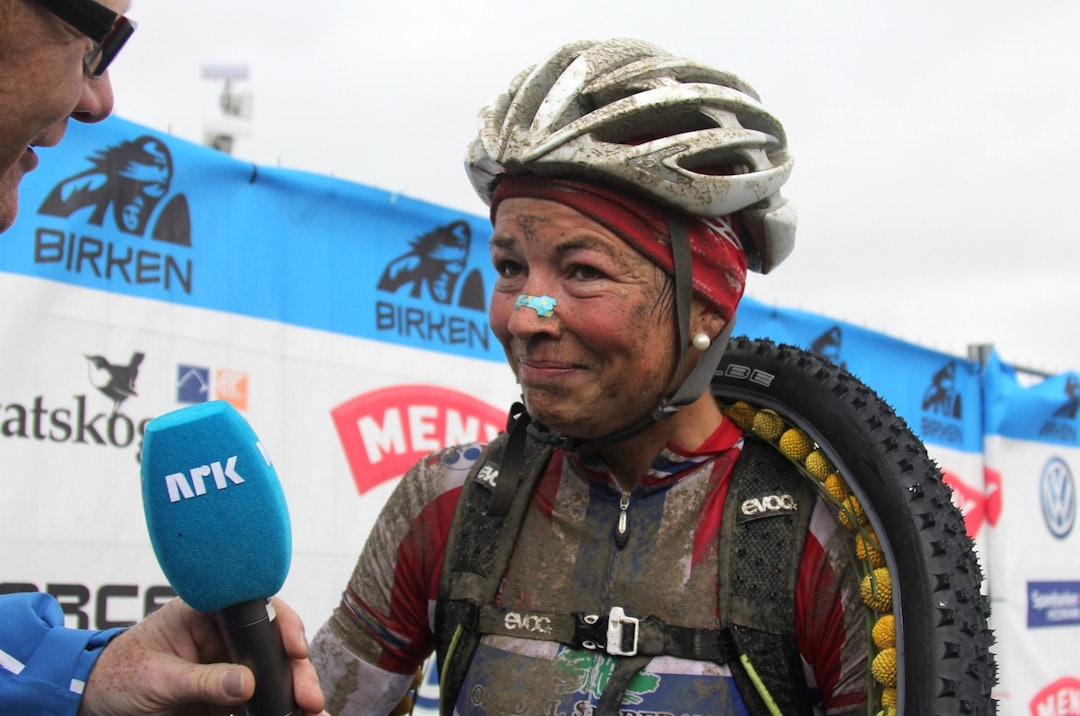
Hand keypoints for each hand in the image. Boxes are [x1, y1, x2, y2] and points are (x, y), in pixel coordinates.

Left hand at [77, 596, 326, 715]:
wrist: (93, 705)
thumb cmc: (116, 677)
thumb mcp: (156, 679)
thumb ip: (201, 681)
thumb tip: (246, 684)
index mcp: (205, 614)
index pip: (255, 609)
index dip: (282, 625)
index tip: (295, 649)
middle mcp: (223, 638)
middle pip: (273, 647)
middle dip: (296, 671)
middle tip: (308, 697)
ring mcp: (227, 669)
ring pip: (273, 677)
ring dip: (294, 694)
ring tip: (313, 712)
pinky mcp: (225, 700)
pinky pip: (258, 705)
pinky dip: (277, 711)